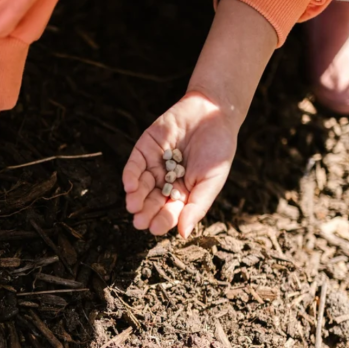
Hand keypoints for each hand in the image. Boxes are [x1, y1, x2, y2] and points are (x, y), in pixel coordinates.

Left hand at [122, 91, 238, 236]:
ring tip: (133, 206)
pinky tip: (130, 186)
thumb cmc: (218, 150)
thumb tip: (183, 234)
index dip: (162, 220)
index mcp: (183, 193)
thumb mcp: (212, 181)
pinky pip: (134, 165)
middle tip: (139, 222)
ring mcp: (154, 165)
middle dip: (145, 211)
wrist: (213, 113)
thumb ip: (197, 206)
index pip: (169, 211)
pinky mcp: (145, 148)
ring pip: (141, 186)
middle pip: (152, 201)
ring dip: (135, 197)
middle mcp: (166, 181)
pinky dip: (131, 176)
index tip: (155, 228)